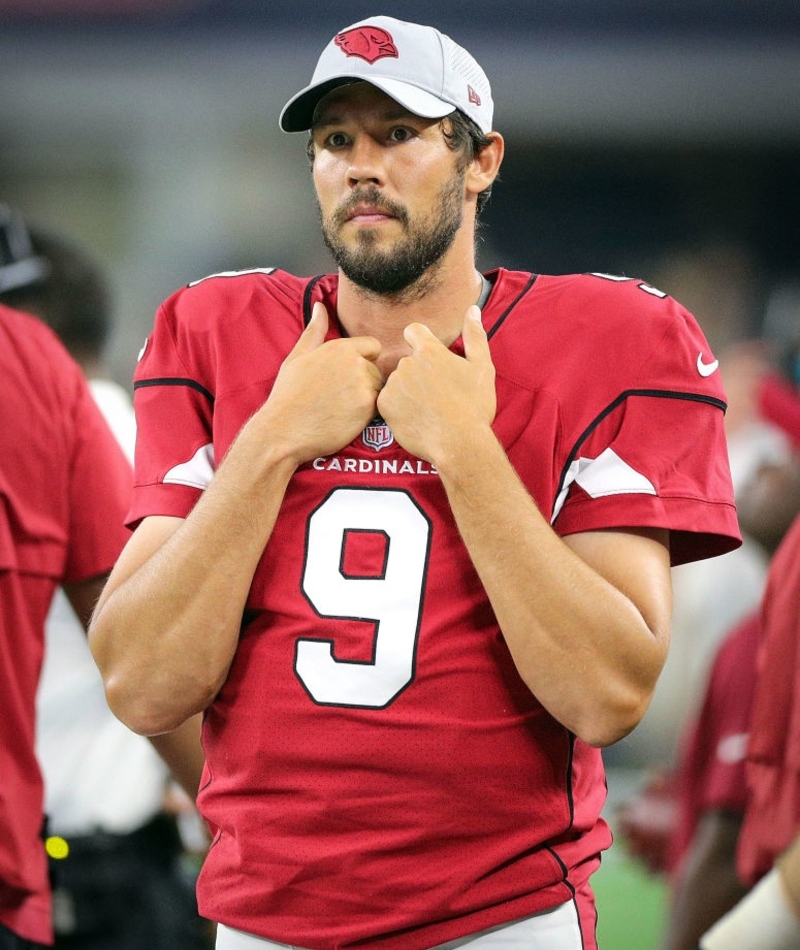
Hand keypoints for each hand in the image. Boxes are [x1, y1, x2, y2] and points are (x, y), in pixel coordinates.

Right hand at [258, 302, 383, 462]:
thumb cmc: (288, 396)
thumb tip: (319, 306)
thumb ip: (315, 331)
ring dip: (368, 398)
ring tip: (342, 409)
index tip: (347, 378)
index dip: (364, 361)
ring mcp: (363, 383)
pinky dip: (368, 414)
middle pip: (377, 369)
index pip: (373, 346)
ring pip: (380, 388)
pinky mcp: (368, 406)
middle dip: (365, 382)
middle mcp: (354, 361)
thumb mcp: (297, 357)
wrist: (283, 430)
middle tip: (340, 398)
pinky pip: (380, 406)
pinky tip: (348, 419)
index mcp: (339, 347)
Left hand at [377, 306, 495, 464]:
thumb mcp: (482, 368)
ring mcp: (393, 384)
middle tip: (436, 395)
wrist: (459, 443)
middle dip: (417, 373)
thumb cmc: (474, 406)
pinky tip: (415, 418)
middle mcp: (407, 363)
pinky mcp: (384, 405)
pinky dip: (398, 408)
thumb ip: (474, 335)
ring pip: (396, 381)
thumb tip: (472, 309)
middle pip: (406, 361)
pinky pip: (387, 400)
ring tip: (426, 409)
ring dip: (407, 391)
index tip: (430, 360)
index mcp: (429, 351)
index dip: (420, 342)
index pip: (413, 331)